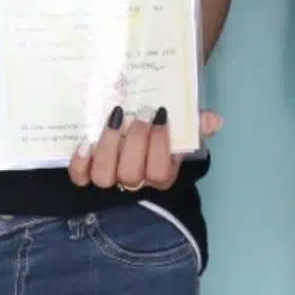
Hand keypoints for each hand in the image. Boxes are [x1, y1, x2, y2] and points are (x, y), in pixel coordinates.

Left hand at [68, 105, 223, 191]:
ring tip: (114, 119)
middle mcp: (133, 182)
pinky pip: (79, 177)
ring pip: (104, 176)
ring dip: (108, 146)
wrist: (131, 132)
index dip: (159, 145)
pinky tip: (84, 142)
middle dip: (135, 141)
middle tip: (140, 112)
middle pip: (131, 174)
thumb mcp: (179, 126)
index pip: (160, 172)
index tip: (160, 113)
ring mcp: (108, 179)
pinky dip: (80, 162)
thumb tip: (215, 120)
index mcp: (160, 174)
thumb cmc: (157, 131)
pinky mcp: (84, 173)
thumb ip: (196, 123)